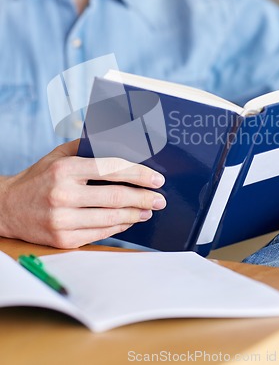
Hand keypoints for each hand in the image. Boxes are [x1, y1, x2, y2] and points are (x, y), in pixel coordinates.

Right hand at [0, 140, 165, 247]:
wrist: (7, 207)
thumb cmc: (38, 178)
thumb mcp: (57, 155)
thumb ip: (86, 147)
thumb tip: (120, 144)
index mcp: (65, 169)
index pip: (111, 169)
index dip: (138, 174)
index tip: (156, 179)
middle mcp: (63, 195)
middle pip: (116, 197)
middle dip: (144, 198)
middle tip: (160, 199)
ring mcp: (63, 220)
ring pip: (111, 218)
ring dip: (136, 214)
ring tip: (149, 210)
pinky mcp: (63, 239)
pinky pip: (101, 233)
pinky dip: (119, 227)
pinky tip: (129, 220)